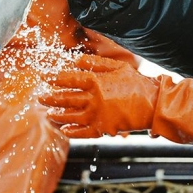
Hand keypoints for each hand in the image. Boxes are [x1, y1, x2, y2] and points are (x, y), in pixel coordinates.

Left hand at [39, 54, 192, 147]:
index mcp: (96, 81)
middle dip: (50, 97)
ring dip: (57, 115)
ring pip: (71, 116)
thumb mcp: (118, 67)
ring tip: (48, 113)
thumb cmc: (137, 83)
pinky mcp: (103, 128)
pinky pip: (83, 132)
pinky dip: (72, 131)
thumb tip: (75, 60)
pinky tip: (64, 129)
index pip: (70, 79)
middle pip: (66, 98)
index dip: (56, 77)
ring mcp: (97, 115)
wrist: (153, 104)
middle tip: (40, 97)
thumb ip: (96, 63)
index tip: (46, 77)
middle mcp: (93, 98)